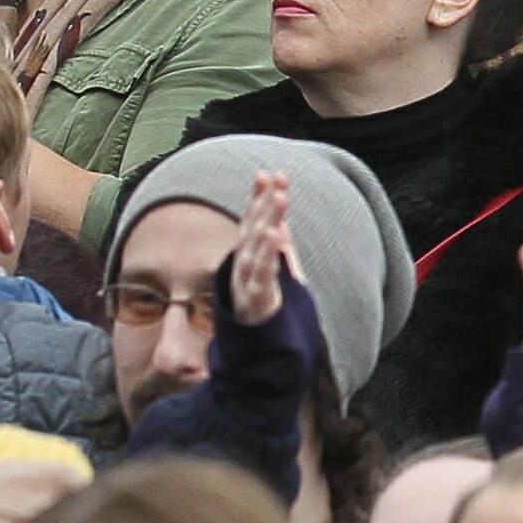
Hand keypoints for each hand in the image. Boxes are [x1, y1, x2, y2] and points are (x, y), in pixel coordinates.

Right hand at [227, 170, 295, 329]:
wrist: (258, 349)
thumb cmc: (265, 307)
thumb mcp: (273, 271)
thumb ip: (277, 246)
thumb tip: (279, 220)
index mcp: (248, 257)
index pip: (252, 221)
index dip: (258, 198)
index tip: (268, 174)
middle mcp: (244, 266)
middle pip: (253, 229)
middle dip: (264, 203)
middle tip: (276, 179)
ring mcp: (248, 282)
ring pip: (256, 247)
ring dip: (266, 220)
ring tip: (278, 198)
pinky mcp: (256, 299)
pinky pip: (262, 274)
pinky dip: (268, 254)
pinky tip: (275, 235)